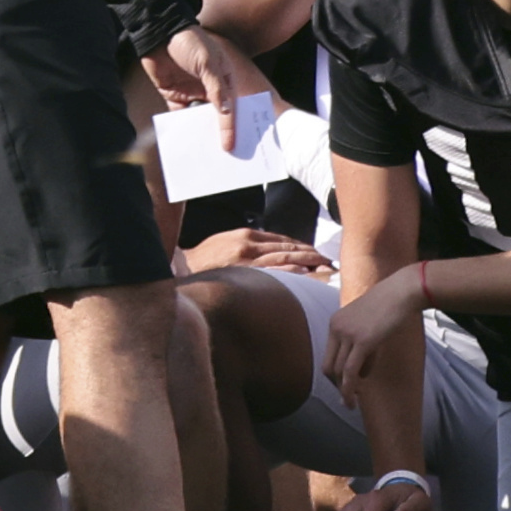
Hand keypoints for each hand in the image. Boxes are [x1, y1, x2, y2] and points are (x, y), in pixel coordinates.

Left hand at [143, 27, 272, 151]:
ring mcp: (192, 93)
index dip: (231, 126)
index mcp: (224, 78)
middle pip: (217, 115)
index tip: (230, 144)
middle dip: (218, 132)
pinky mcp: (174, 96)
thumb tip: (226, 111)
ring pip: (198, 118)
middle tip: (221, 155)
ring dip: (199, 132)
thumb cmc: (188, 41)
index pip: (231, 106)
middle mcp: (210, 88)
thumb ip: (216, 87)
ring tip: (201, 153)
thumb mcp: (207, 61)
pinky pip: (179, 116)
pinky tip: (183, 141)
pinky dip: (181, 127)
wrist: (158, 33)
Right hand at [185, 227, 333, 276]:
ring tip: (322, 268)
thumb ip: (248, 245)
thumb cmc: (205, 258)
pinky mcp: (243, 272)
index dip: (301, 247)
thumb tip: (270, 252)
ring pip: (284, 259)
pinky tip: (304, 274)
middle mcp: (249, 244)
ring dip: (306, 263)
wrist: (183, 268)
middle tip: (327, 260)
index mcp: (246, 235)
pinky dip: (290, 271)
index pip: (281, 240)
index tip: (314, 253)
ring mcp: (247, 259)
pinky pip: (272, 271)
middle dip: (309, 254)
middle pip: (287, 248)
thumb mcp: (227, 242)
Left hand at [321, 268, 425, 412]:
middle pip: (329, 366)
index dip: (335, 375)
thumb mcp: (368, 322)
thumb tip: (361, 368)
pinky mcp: (363, 341)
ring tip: (352, 403)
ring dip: (345, 391)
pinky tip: (354, 399)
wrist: (402, 291)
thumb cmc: (391, 305)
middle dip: (336, 386)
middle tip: (348, 399)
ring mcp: (348, 333)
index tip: (345, 386)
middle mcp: (336, 327)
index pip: (328, 355)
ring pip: (338, 372)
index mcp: (335, 322)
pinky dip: (349, 389)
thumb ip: (360, 341)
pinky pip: (350, 372)